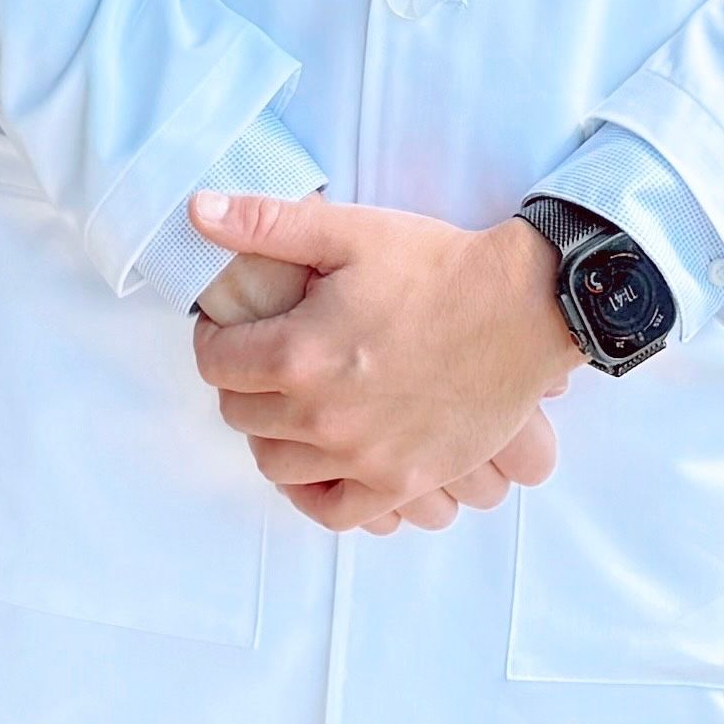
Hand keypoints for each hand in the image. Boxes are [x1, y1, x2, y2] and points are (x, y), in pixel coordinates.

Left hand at [189, 190, 579, 534]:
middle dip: (242, 383)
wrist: (525, 308)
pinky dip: (314, 493)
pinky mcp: (403, 481)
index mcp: (299, 353)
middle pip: (241, 415)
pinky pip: (334, 511)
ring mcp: (364, 457)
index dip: (215, 339)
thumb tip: (199, 212)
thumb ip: (265, 224)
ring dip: (272, 435)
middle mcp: (323, 416)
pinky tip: (319, 464)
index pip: (216, 362)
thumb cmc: (439, 267)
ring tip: (291, 405)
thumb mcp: (349, 231)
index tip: (230, 329)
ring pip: (276, 466)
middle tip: (264, 360)